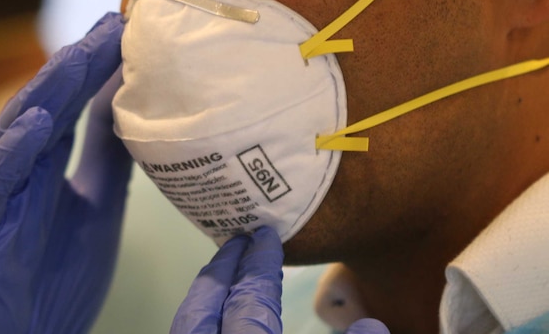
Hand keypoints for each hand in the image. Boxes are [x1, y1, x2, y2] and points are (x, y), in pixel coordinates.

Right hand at [0, 12, 131, 333]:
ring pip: (14, 131)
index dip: (93, 66)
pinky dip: (11, 152)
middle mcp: (10, 166)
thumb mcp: (97, 204)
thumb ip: (107, 155)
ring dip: (46, 92)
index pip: (67, 102)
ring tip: (79, 56)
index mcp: (39, 161)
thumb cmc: (56, 277)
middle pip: (43, 105)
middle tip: (109, 25)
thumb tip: (127, 102)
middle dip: (76, 64)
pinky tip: (37, 123)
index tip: (122, 28)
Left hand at [171, 226, 389, 333]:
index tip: (266, 235)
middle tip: (239, 240)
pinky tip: (214, 317)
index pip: (250, 298)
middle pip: (205, 303)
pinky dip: (198, 319)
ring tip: (224, 271)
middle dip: (223, 267)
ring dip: (207, 292)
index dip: (260, 264)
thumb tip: (374, 324)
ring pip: (186, 323)